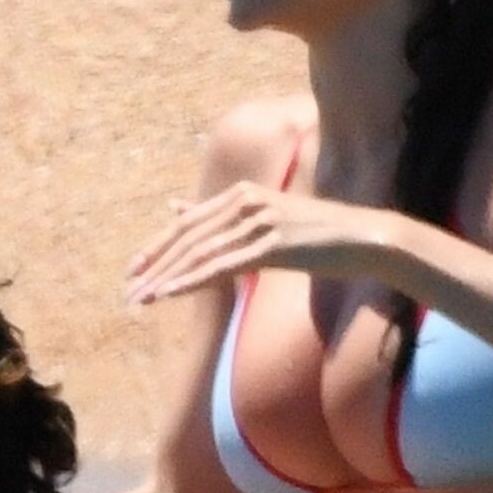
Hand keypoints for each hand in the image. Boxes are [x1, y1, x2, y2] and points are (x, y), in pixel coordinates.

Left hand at [126, 182, 396, 303]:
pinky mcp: (273, 244)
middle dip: (154, 266)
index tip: (133, 270)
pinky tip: (170, 293)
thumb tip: (177, 208)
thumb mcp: (267, 220)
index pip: (188, 223)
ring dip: (166, 278)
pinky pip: (223, 266)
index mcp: (242, 194)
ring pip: (200, 253)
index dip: (157, 247)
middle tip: (128, 290)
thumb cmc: (318, 235)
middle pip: (188, 237)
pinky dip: (192, 280)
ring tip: (141, 298)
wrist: (364, 237)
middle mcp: (246, 201)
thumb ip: (225, 218)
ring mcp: (259, 221)